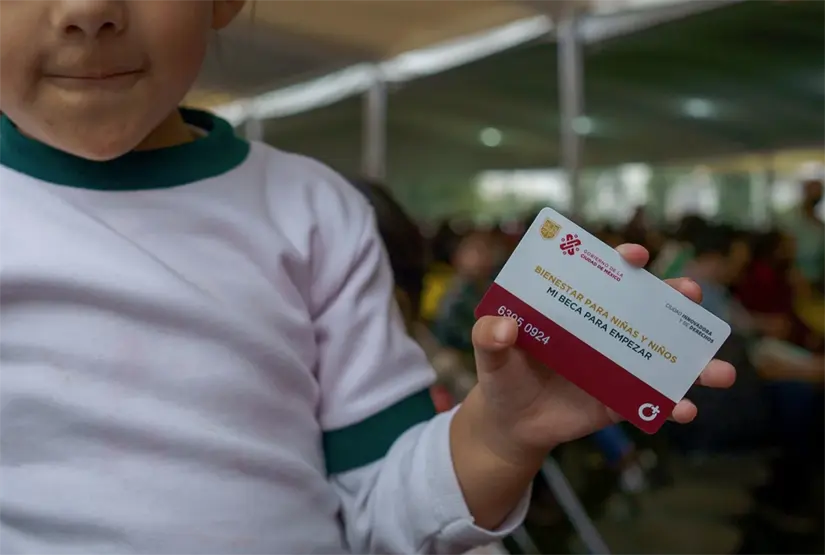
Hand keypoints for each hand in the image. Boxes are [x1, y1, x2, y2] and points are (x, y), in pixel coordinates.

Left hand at [468, 243, 735, 464]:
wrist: (511, 422)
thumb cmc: (503, 375)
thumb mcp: (489, 353)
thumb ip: (489, 337)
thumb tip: (503, 328)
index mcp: (574, 308)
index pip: (602, 275)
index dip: (622, 261)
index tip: (635, 256)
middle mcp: (602, 330)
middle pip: (644, 307)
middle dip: (674, 298)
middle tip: (690, 292)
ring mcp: (616, 365)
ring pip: (662, 356)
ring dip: (695, 361)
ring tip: (721, 370)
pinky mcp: (620, 399)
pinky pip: (651, 400)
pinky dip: (672, 405)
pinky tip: (686, 409)